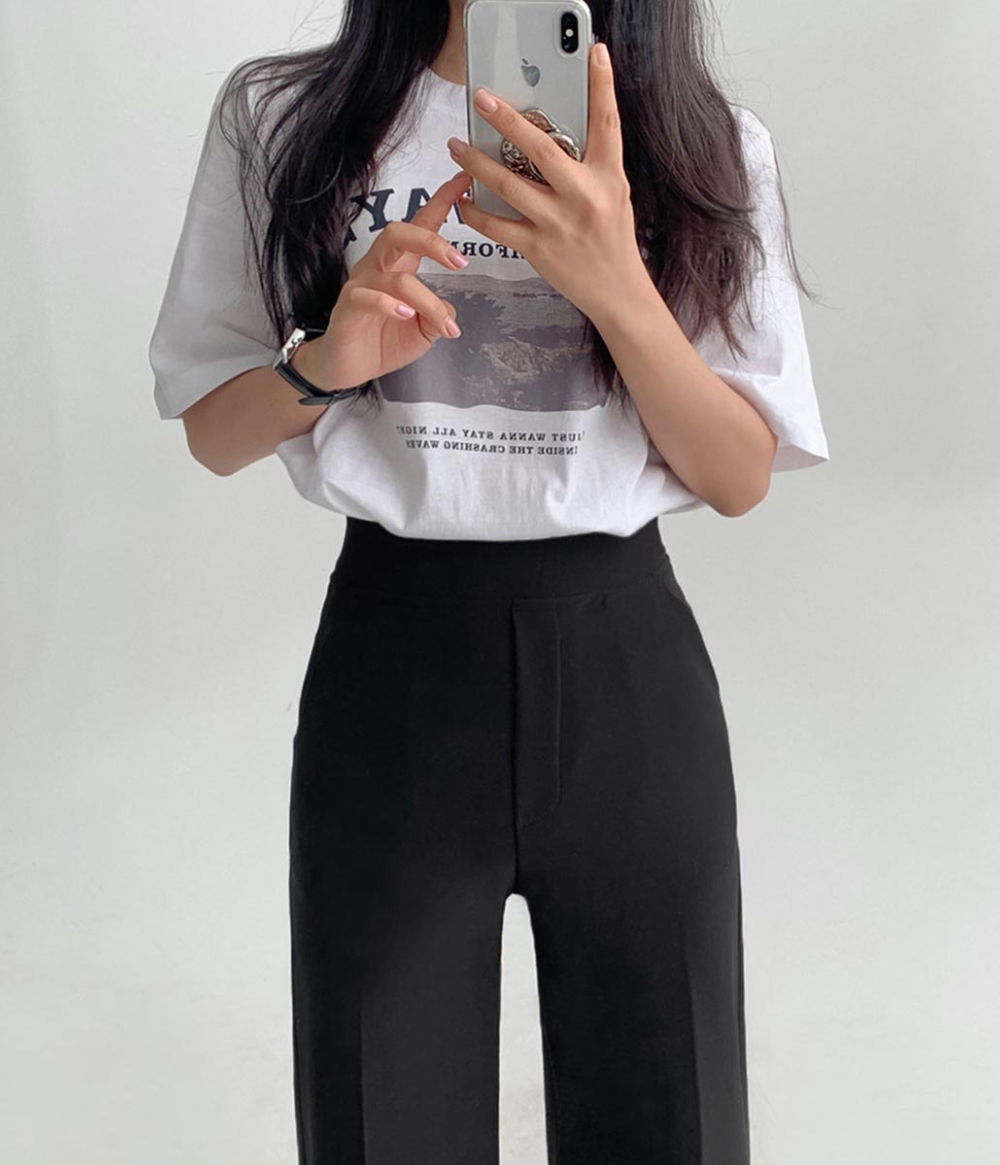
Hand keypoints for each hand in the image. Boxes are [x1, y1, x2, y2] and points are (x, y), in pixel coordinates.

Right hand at [299, 172, 471, 390]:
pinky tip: (406, 315)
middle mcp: (378, 267)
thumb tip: (450, 310)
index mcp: (399, 265)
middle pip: (398, 233)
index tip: (464, 181)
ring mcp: (361, 285)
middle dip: (431, 241)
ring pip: (395, 276)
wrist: (346, 367)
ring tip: (444, 325)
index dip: (441, 201)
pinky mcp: (347, 306)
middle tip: (460, 262)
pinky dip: (389, 304)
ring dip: (427, 299)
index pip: (420, 225)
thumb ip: (438, 314)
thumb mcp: (422, 331)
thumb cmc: (382, 341)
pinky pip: (367, 296)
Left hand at [448, 41, 649, 321]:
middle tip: (481, 99)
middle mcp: (584, 196)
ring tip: (456, 146)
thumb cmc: (612, 239)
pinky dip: (475, 211)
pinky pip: (497, 225)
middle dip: (506, 120)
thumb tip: (553, 134)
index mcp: (607, 177)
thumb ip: (590, 164)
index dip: (602, 84)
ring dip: (476, 163)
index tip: (594, 51)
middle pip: (541, 149)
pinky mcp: (539, 249)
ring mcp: (559, 223)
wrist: (617, 291)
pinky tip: (461, 198)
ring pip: (509, 185)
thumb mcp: (614, 194)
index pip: (607, 121)